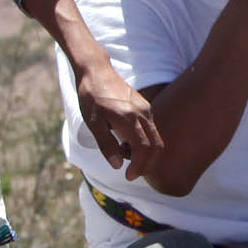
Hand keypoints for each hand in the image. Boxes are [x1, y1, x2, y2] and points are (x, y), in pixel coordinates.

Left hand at [75, 57, 162, 172]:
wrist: (97, 71)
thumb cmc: (91, 97)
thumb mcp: (93, 123)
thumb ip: (106, 145)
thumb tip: (118, 165)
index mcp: (128, 119)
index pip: (144, 149)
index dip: (139, 167)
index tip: (128, 176)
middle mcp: (142, 114)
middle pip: (156, 146)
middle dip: (147, 165)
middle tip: (131, 173)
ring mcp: (146, 109)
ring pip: (155, 139)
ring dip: (144, 153)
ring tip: (122, 152)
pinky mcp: (145, 107)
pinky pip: (151, 130)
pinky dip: (144, 142)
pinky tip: (125, 142)